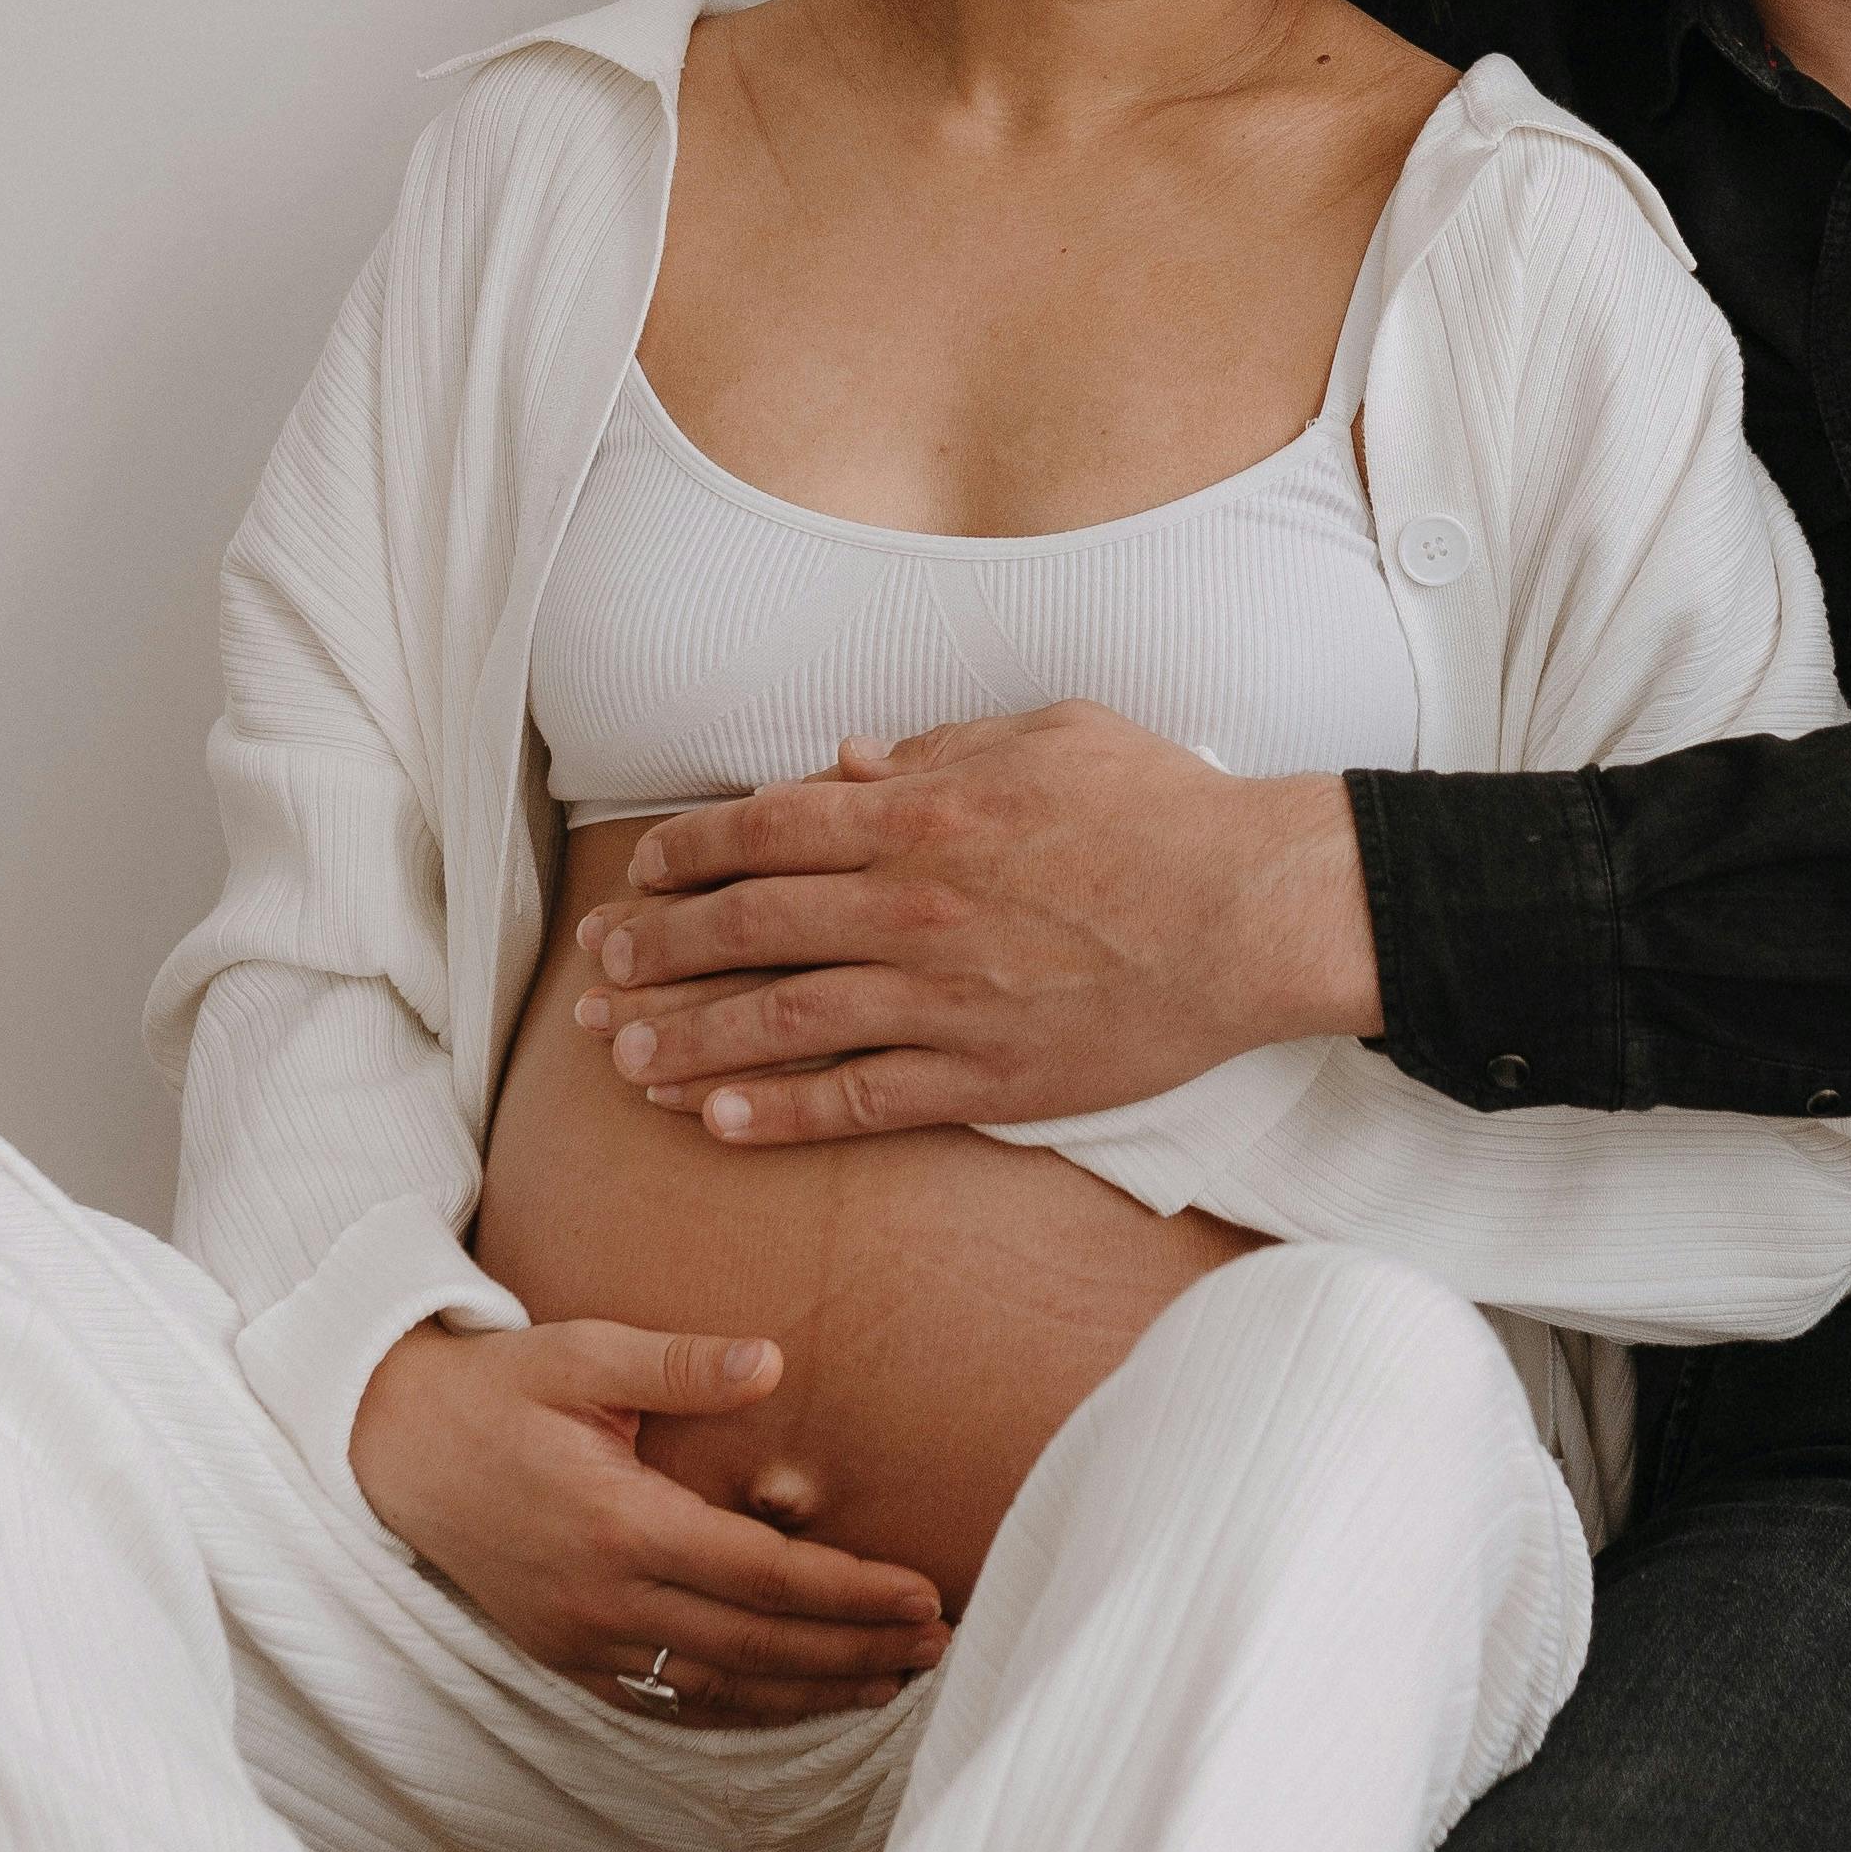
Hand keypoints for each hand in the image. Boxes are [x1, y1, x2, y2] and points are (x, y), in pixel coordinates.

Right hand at [350, 1317, 947, 1714]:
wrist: (392, 1449)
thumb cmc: (499, 1388)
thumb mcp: (581, 1352)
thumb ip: (680, 1363)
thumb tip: (772, 1362)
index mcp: (619, 1524)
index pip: (762, 1576)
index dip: (848, 1593)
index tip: (921, 1594)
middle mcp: (603, 1599)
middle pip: (757, 1645)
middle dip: (855, 1651)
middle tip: (939, 1645)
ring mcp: (581, 1640)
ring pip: (719, 1688)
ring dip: (811, 1692)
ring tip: (892, 1681)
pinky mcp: (565, 1656)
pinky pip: (667, 1700)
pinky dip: (740, 1709)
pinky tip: (796, 1701)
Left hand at [574, 703, 1382, 1145]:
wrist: (1252, 910)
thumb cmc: (1160, 809)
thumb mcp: (1047, 733)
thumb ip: (933, 748)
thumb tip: (842, 761)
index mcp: (922, 813)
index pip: (767, 832)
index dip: (689, 854)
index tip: (642, 873)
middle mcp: (912, 908)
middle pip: (750, 929)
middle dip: (660, 950)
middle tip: (598, 970)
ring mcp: (942, 999)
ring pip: (781, 1024)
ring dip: (689, 1040)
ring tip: (621, 1056)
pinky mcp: (984, 1077)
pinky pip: (858, 1100)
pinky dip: (780, 1112)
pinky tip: (717, 1119)